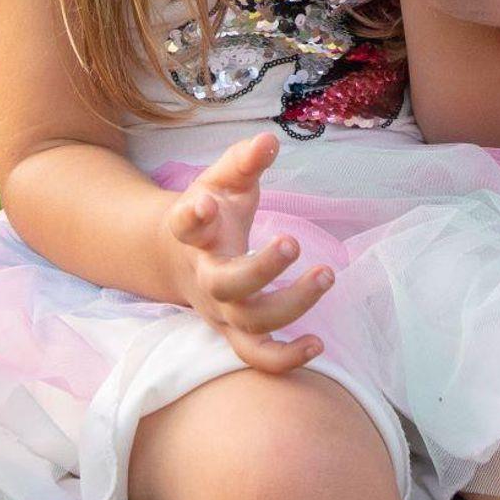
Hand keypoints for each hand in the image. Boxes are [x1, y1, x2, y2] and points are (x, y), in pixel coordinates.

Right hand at [162, 131, 333, 372]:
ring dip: (290, 306)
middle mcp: (204, 276)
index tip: (205, 202)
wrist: (173, 256)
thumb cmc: (210, 211)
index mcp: (194, 233)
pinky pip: (256, 355)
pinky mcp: (234, 331)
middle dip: (259, 269)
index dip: (192, 216)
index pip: (185, 225)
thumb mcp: (222, 180)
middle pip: (224, 284)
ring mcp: (219, 309)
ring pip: (248, 324)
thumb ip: (244, 161)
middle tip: (292, 242)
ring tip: (326, 276)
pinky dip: (285, 358)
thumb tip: (269, 140)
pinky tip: (319, 345)